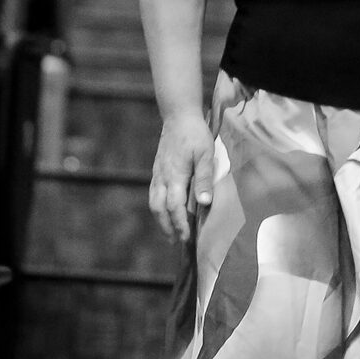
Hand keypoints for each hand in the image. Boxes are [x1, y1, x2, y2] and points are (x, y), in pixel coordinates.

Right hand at [149, 111, 214, 241]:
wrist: (178, 116)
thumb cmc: (195, 134)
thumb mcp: (206, 154)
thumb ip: (205, 178)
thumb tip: (204, 203)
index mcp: (175, 175)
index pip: (175, 207)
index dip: (180, 224)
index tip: (187, 238)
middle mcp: (162, 177)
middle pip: (160, 209)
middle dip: (168, 227)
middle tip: (177, 242)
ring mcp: (157, 174)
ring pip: (154, 203)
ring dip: (161, 220)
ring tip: (170, 233)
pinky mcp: (157, 170)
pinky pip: (154, 194)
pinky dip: (158, 208)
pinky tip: (165, 213)